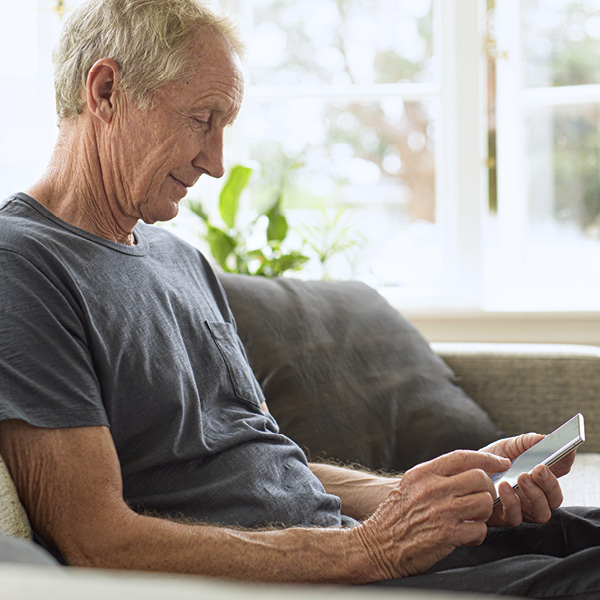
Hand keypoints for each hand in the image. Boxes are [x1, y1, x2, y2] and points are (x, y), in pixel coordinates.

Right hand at [353, 450, 509, 579]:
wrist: (376, 546)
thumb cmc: (394, 517)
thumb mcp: (410, 485)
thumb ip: (435, 476)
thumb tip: (468, 471)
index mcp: (423, 473)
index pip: (463, 457)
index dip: (487, 459)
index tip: (502, 463)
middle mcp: (433, 488)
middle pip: (480, 479)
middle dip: (485, 490)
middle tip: (478, 500)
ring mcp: (442, 511)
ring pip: (484, 503)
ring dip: (482, 514)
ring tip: (470, 520)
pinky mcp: (447, 535)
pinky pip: (480, 530)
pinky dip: (476, 535)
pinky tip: (464, 536)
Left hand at [481, 433, 576, 526]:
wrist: (463, 473)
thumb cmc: (489, 461)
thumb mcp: (507, 447)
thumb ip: (526, 442)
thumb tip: (545, 438)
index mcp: (539, 476)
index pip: (560, 471)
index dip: (566, 462)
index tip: (565, 451)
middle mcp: (535, 495)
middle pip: (555, 498)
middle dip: (550, 483)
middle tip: (539, 468)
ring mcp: (522, 509)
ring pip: (541, 513)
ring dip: (534, 494)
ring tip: (521, 477)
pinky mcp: (504, 517)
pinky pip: (515, 517)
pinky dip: (512, 502)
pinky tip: (504, 487)